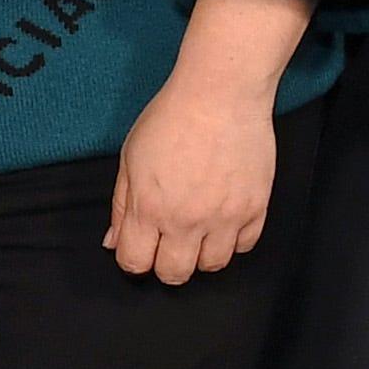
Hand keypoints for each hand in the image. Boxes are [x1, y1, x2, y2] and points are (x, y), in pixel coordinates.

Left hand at [108, 0, 313, 284]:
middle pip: (174, 274)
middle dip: (166, 265)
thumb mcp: (130, 157)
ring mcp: (224, 217)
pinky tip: (224, 219)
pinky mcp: (255, 208)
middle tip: (170, 243)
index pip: (134, 263)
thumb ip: (121, 204)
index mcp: (149, 209)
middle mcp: (186, 221)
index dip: (133, 259)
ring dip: (202, 254)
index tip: (140, 246)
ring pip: (213, 266)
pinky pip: (245, 246)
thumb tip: (114, 243)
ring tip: (200, 231)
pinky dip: (234, 240)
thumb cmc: (170, 118)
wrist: (221, 94)